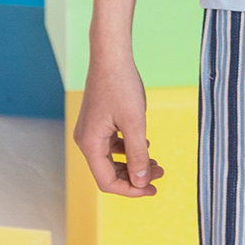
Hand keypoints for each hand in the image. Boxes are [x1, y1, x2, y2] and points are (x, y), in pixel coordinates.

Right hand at [73, 55, 164, 196]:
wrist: (111, 55)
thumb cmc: (121, 85)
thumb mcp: (134, 122)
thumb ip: (138, 154)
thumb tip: (141, 183)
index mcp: (90, 145)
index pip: (108, 182)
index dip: (131, 189)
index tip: (152, 189)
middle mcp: (85, 141)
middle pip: (109, 172)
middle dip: (134, 176)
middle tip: (159, 174)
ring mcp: (90, 131)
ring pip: (111, 159)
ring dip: (133, 163)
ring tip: (156, 163)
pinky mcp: (96, 122)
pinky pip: (110, 145)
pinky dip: (127, 149)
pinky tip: (145, 144)